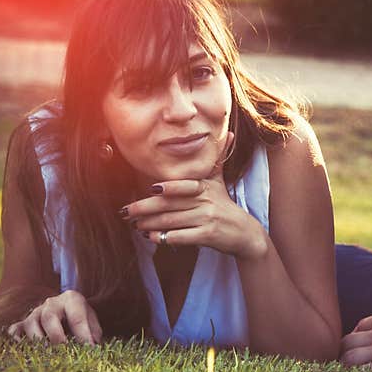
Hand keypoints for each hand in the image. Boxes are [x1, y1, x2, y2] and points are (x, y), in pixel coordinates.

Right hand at [7, 289, 101, 344]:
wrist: (67, 310)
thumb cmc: (81, 318)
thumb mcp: (92, 322)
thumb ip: (93, 333)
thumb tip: (92, 348)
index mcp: (71, 299)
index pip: (77, 317)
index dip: (83, 334)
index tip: (88, 348)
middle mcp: (51, 303)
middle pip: (49, 318)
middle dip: (57, 337)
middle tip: (65, 351)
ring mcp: (35, 312)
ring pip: (30, 324)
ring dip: (38, 341)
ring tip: (47, 354)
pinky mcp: (23, 323)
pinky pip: (15, 330)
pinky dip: (17, 340)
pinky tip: (25, 351)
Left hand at [123, 133, 267, 258]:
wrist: (244, 233)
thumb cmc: (225, 205)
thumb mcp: (220, 182)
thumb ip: (215, 161)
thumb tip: (231, 134)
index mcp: (206, 187)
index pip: (184, 185)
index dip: (168, 187)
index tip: (150, 189)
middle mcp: (207, 202)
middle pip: (171, 204)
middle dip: (145, 208)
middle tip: (126, 212)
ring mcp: (207, 219)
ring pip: (172, 221)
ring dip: (150, 224)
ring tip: (135, 225)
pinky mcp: (208, 236)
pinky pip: (181, 237)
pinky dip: (164, 237)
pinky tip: (151, 237)